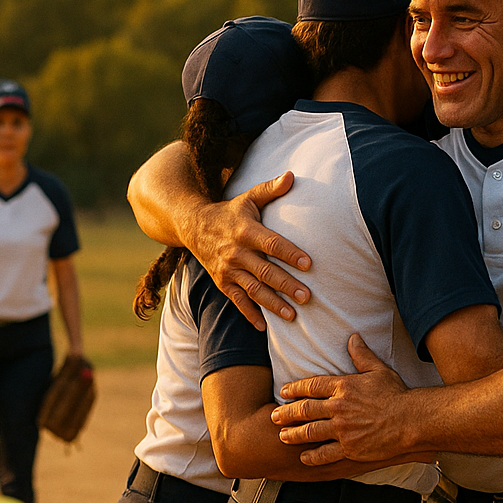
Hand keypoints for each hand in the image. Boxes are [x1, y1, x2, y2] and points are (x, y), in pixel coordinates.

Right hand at [188, 172, 311, 330]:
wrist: (193, 226)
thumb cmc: (229, 212)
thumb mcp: (248, 197)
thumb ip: (270, 189)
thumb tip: (292, 175)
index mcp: (246, 231)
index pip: (272, 243)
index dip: (290, 253)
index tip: (308, 264)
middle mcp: (236, 252)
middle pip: (265, 271)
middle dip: (286, 284)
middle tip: (308, 297)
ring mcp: (228, 270)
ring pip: (253, 289)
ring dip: (273, 303)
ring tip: (293, 315)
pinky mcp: (222, 282)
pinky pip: (237, 301)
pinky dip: (250, 314)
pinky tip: (264, 327)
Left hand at [270, 334, 414, 464]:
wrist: (412, 420)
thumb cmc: (397, 394)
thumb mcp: (379, 370)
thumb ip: (362, 355)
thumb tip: (353, 338)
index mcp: (344, 386)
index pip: (311, 386)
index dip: (294, 389)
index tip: (283, 391)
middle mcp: (338, 407)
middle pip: (305, 410)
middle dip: (287, 413)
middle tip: (274, 415)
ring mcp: (343, 429)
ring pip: (310, 432)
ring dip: (293, 434)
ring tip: (282, 436)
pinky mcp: (350, 448)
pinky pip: (325, 453)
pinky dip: (312, 456)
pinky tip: (303, 457)